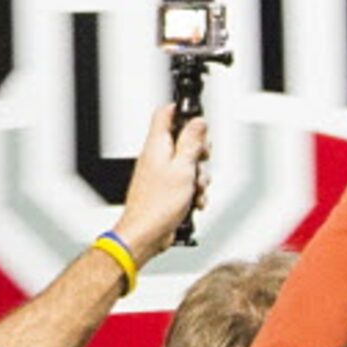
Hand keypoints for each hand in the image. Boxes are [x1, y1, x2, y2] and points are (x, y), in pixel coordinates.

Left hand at [111, 105, 209, 263]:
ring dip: (198, 176)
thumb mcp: (183, 167)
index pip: (166, 113)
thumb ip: (191, 143)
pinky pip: (185, 184)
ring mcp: (161, 174)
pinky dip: (193, 192)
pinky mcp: (165, 190)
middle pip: (183, 140)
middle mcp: (157, 157)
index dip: (183, 111)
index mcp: (157, 145)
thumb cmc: (156, 205)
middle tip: (200, 161)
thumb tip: (198, 122)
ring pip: (188, 164)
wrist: (145, 234)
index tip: (198, 121)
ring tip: (195, 188)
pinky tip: (193, 201)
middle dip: (199, 152)